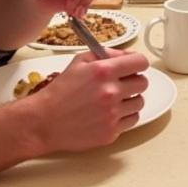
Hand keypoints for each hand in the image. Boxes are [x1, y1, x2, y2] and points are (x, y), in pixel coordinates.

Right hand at [27, 49, 149, 149]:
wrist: (44, 121)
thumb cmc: (60, 91)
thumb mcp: (79, 62)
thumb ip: (105, 54)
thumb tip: (126, 56)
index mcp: (104, 71)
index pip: (140, 62)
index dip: (138, 63)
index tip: (134, 67)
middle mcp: (111, 92)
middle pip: (143, 83)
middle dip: (134, 81)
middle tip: (121, 84)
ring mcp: (112, 114)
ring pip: (140, 102)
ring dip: (130, 100)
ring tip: (114, 100)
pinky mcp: (111, 132)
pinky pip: (132, 120)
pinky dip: (124, 116)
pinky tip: (110, 113)